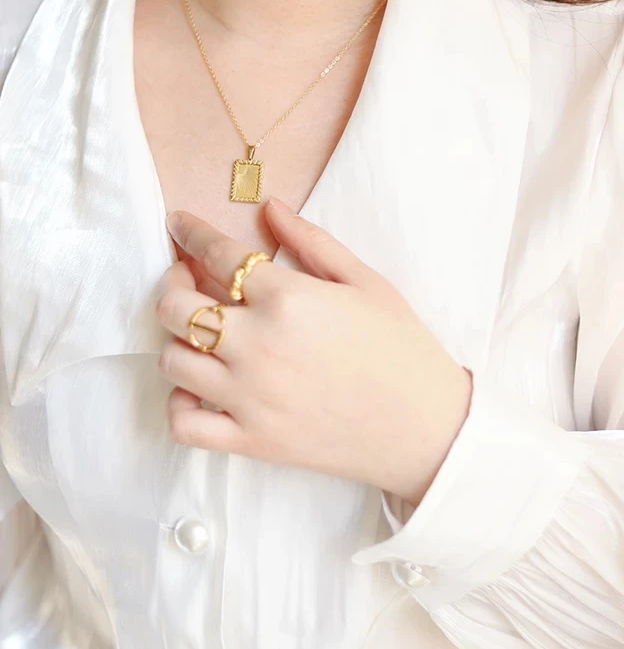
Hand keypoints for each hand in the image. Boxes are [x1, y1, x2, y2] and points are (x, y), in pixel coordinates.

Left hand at [157, 198, 471, 504]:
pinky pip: (184, 424)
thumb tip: (269, 208)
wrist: (426, 427)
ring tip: (198, 332)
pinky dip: (179, 404)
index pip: (216, 254)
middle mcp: (257, 346)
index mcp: (288, 299)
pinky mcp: (251, 440)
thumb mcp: (367, 283)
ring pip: (172, 361)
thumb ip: (313, 243)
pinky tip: (199, 389)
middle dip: (172, 282)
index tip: (179, 224)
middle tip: (185, 278)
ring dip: (177, 338)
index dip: (191, 232)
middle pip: (175, 307)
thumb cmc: (403, 349)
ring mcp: (249, 398)